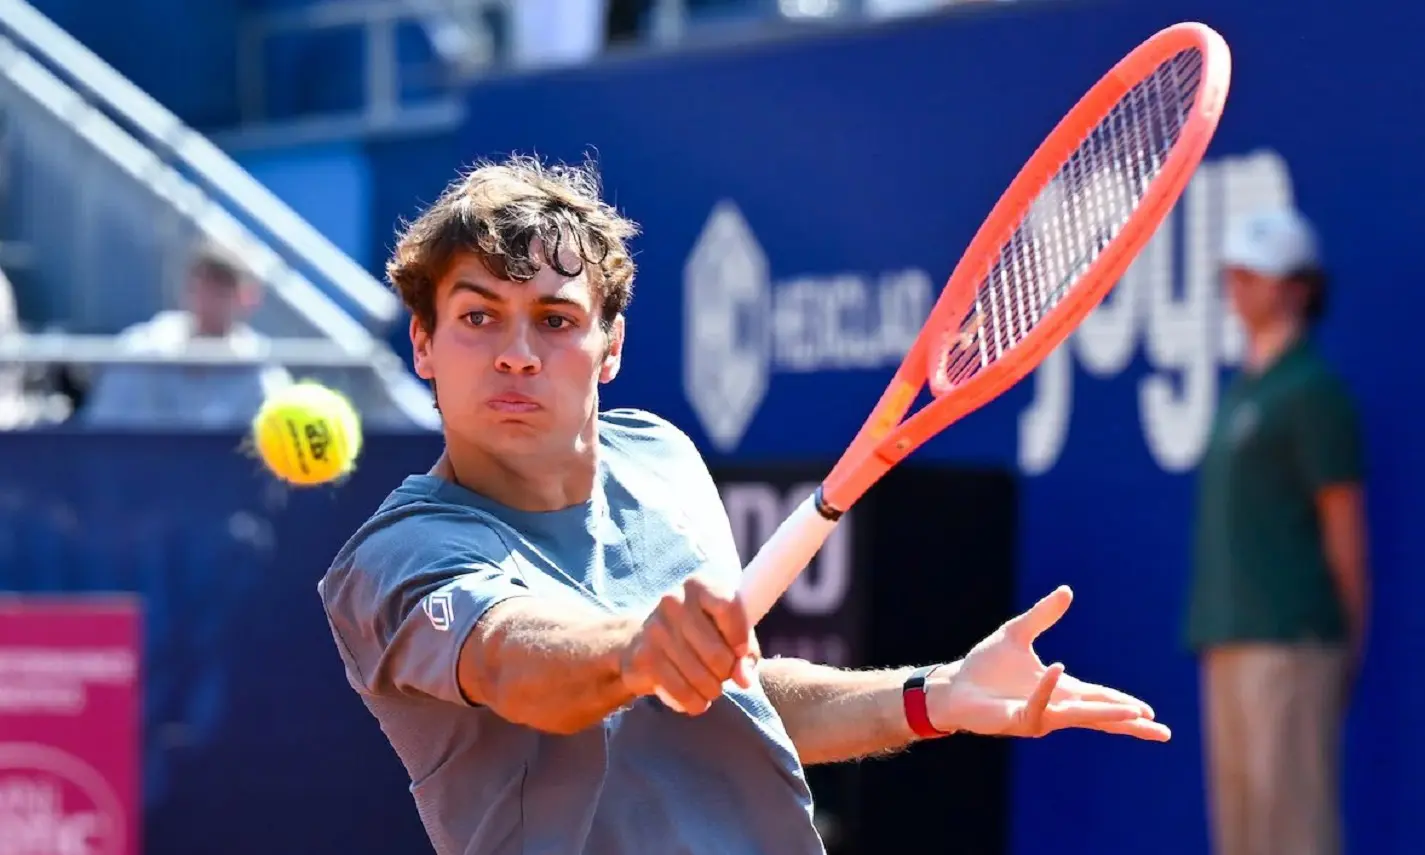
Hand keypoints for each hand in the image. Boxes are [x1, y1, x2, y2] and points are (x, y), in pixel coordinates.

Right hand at [620, 575, 760, 714]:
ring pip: (702, 678)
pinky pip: (682, 692)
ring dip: (712, 690)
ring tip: (710, 687)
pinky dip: (695, 702)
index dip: (741, 636)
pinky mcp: (645, 658)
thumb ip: (744, 651)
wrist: (639, 641)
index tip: (741, 652)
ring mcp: (656, 630)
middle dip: (726, 673)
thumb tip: (745, 679)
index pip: (728, 606)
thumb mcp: (723, 630)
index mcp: (698, 586)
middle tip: (722, 674)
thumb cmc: (694, 634)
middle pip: (718, 653)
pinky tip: (697, 699)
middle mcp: (674, 602)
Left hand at [927, 586, 1170, 740]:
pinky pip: (1038, 708)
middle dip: (1129, 722)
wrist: (954, 684)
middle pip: (1099, 716)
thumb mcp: (1017, 632)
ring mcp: (1037, 715)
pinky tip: (1057, 670)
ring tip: (1135, 713)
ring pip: (1078, 717)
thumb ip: (1043, 615)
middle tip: (1161, 730)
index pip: (1099, 697)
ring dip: (1106, 714)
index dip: (1123, 704)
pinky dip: (1048, 690)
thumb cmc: (985, 666)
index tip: (1150, 712)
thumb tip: (1067, 590)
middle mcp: (1053, 706)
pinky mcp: (1016, 720)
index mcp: (1060, 688)